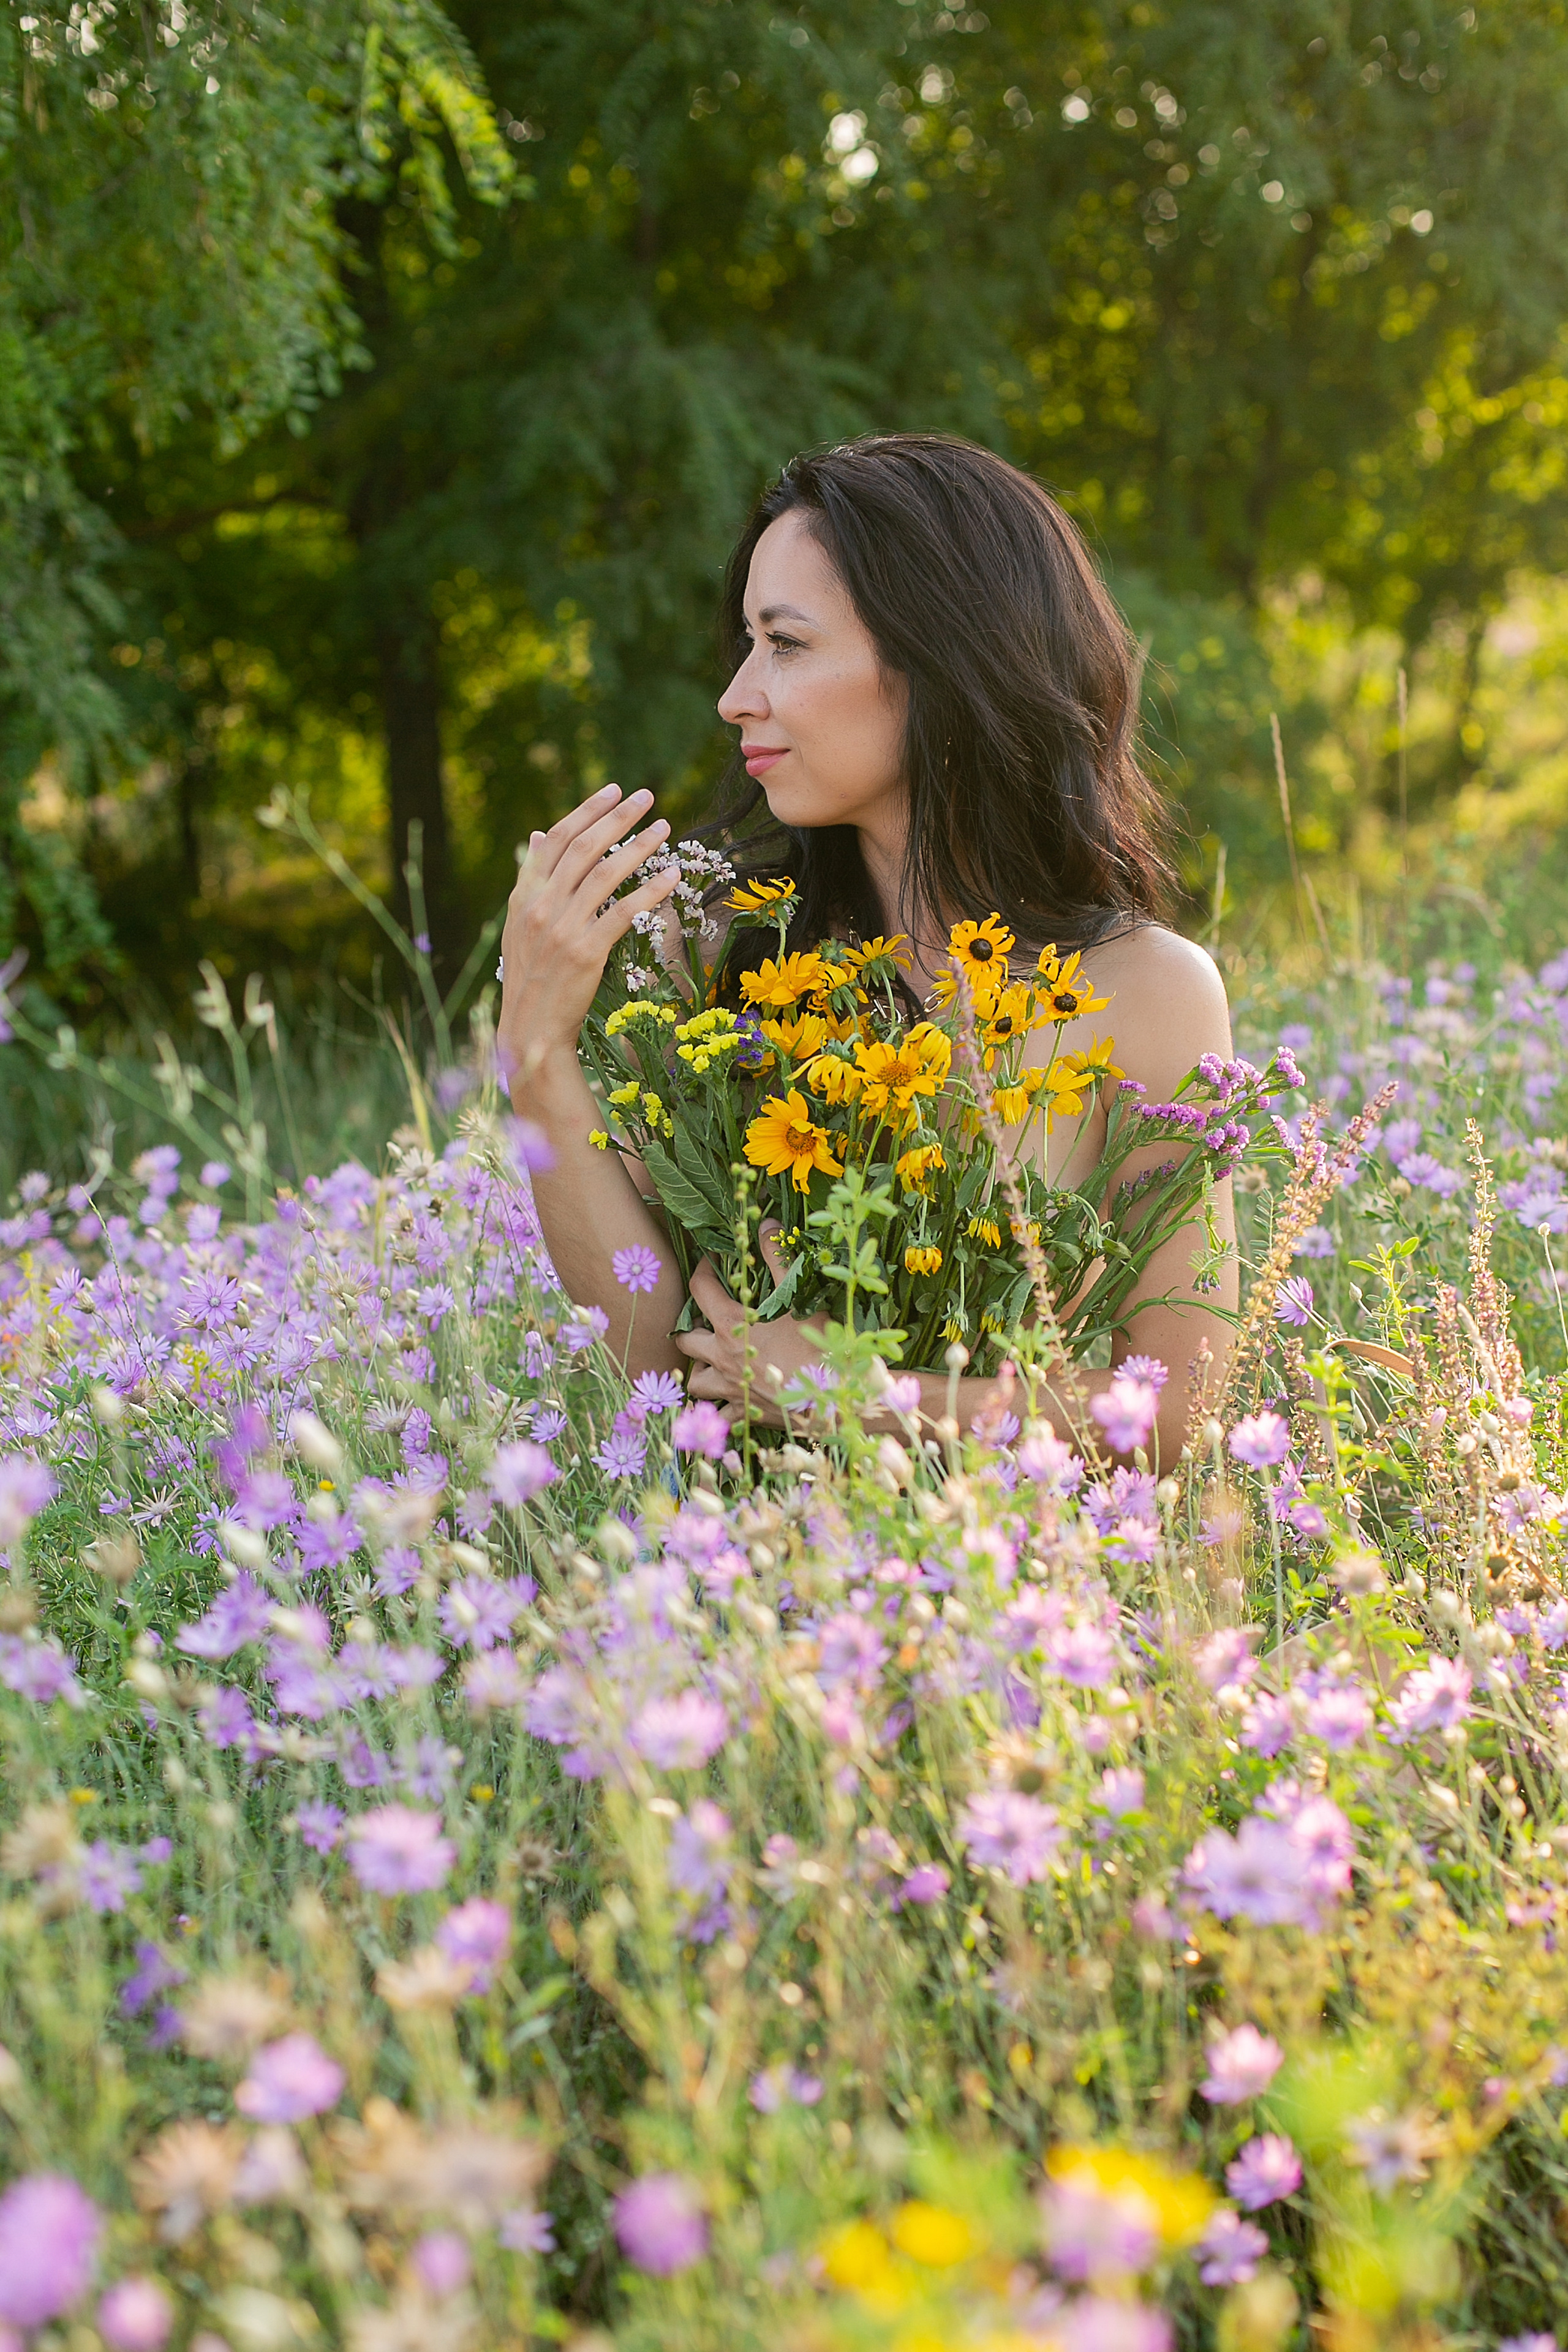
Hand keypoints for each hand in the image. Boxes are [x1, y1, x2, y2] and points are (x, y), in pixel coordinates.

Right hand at [497, 783, 679, 1097]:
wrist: (530, 1026)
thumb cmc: (530, 974)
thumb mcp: (520, 923)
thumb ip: (531, 878)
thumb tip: (540, 833)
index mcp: (524, 894)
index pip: (558, 839)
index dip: (587, 810)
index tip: (613, 791)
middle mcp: (542, 905)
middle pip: (585, 847)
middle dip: (619, 816)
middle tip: (647, 796)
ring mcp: (564, 928)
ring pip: (608, 873)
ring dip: (640, 846)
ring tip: (664, 828)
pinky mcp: (587, 952)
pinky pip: (625, 912)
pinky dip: (650, 890)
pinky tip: (671, 876)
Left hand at [676, 1225, 827, 1428]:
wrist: (833, 1393)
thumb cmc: (817, 1342)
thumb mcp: (797, 1293)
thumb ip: (777, 1255)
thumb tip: (764, 1223)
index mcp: (731, 1323)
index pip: (700, 1289)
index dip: (702, 1271)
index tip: (711, 1263)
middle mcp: (722, 1356)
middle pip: (685, 1339)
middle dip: (689, 1327)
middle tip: (705, 1319)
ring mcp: (730, 1387)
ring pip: (695, 1380)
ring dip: (698, 1368)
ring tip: (711, 1360)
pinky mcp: (744, 1412)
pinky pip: (721, 1414)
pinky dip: (721, 1408)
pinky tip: (730, 1401)